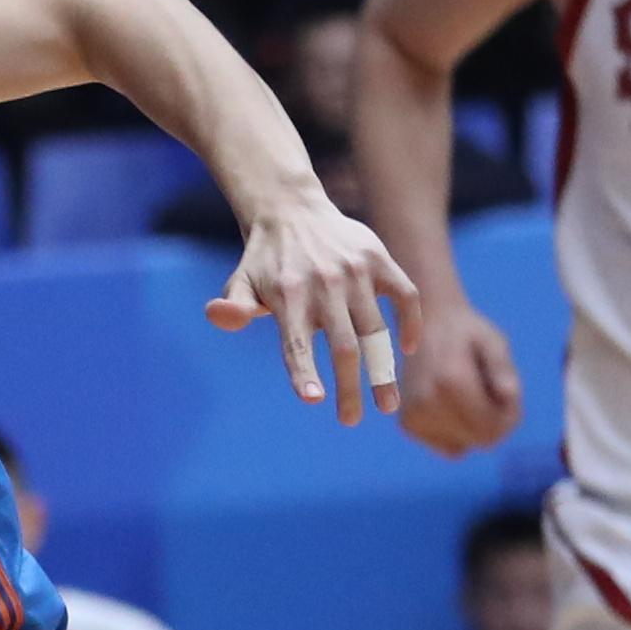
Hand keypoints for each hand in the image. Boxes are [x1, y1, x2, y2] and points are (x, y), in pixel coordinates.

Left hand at [203, 188, 410, 426]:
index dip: (303, 370)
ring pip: (377, 330)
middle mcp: (325, 283)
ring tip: (387, 405)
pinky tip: (406, 349)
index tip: (313, 399)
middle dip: (350, 388)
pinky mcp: (380, 260)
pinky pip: (406, 296)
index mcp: (288, 294)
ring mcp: (357, 271)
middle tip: (350, 420)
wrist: (292, 209)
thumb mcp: (242, 282)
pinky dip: (411, 323)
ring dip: (384, 371)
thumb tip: (218, 316)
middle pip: (344, 346)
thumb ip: (233, 305)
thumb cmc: (265, 261)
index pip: (296, 341)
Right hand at [391, 296, 525, 458]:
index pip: (491, 430)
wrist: (424, 324)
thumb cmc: (466, 332)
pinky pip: (448, 445)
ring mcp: (413, 416)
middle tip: (497, 395)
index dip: (510, 418)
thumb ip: (503, 368)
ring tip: (474, 395)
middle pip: (480, 440)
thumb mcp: (494, 341)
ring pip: (463, 447)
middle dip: (496, 423)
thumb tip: (511, 395)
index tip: (512, 396)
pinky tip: (455, 404)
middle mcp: (425, 403)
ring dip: (476, 427)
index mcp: (449, 382)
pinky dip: (458, 431)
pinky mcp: (408, 424)